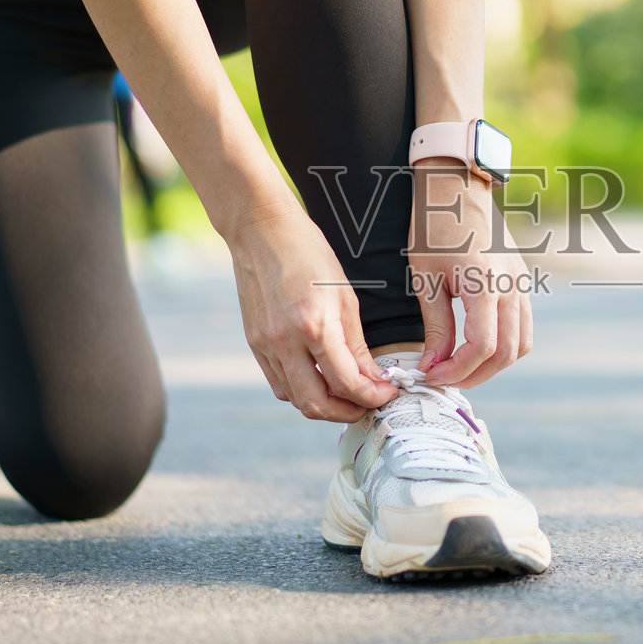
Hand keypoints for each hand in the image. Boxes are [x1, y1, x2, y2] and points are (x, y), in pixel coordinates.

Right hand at [229, 202, 398, 421]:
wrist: (260, 230)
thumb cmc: (308, 253)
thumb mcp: (345, 296)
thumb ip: (357, 345)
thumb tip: (374, 379)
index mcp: (314, 325)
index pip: (346, 382)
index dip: (372, 396)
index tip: (388, 393)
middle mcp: (285, 341)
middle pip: (316, 404)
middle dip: (347, 412)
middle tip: (369, 403)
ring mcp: (265, 345)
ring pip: (295, 399)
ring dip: (324, 405)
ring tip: (348, 394)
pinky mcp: (254, 344)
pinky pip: (279, 383)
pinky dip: (302, 390)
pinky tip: (320, 379)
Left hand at [407, 162, 535, 388]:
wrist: (456, 188)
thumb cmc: (433, 227)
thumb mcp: (426, 278)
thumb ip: (436, 326)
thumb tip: (434, 365)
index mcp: (484, 283)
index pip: (482, 347)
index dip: (456, 370)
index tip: (430, 375)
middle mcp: (511, 286)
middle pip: (506, 353)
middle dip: (474, 374)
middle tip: (443, 378)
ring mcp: (521, 283)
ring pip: (520, 344)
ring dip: (492, 365)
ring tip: (459, 367)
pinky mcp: (521, 282)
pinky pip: (522, 327)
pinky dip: (504, 346)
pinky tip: (474, 347)